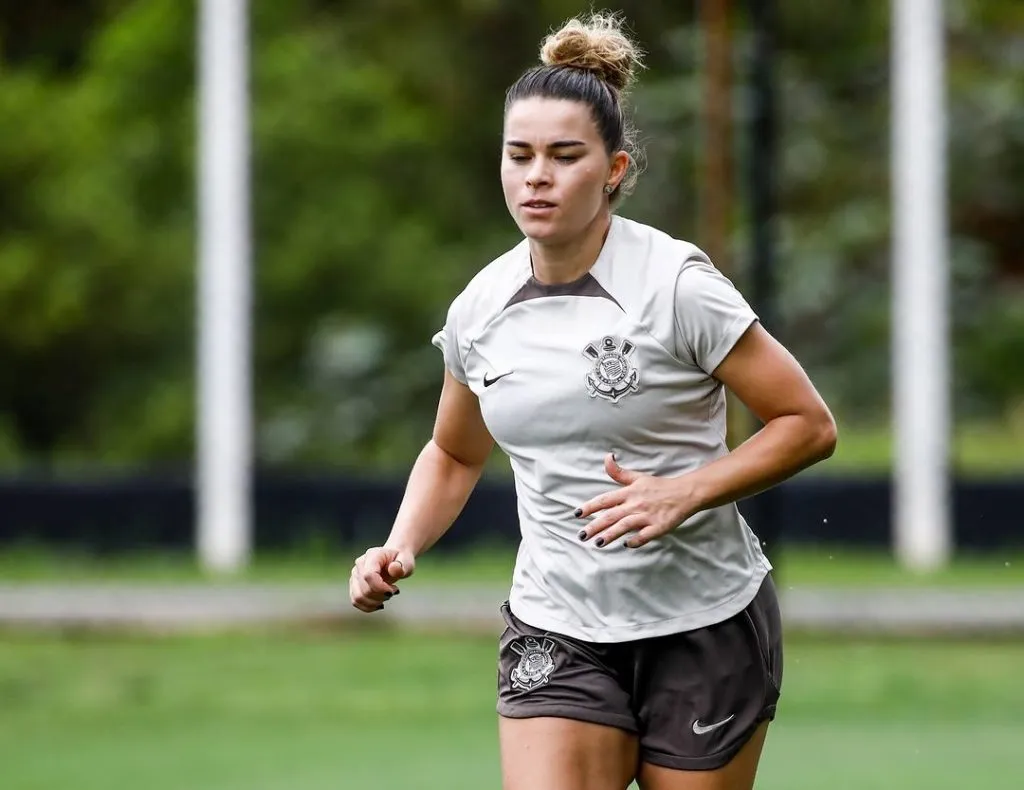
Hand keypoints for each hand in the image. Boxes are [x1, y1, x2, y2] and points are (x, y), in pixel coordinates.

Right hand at [349, 546, 415, 612]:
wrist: (394, 559)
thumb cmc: (401, 560)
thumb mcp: (407, 562)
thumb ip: (402, 566)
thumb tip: (394, 569)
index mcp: (372, 555)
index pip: (368, 575)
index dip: (380, 588)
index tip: (394, 590)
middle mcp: (360, 564)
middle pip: (364, 589)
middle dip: (381, 596)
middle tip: (394, 591)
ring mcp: (355, 574)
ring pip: (358, 597)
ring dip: (375, 602)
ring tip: (387, 596)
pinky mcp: (354, 584)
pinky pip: (356, 601)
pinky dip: (369, 606)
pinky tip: (380, 603)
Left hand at [575, 454, 694, 548]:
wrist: (684, 493)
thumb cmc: (658, 486)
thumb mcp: (637, 477)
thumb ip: (618, 472)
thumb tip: (607, 457)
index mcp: (629, 492)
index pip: (605, 500)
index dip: (590, 507)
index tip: (576, 514)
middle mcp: (636, 504)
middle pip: (611, 516)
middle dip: (595, 526)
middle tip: (581, 536)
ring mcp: (647, 516)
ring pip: (625, 525)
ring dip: (611, 534)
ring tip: (598, 543)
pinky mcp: (659, 526)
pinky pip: (645, 535)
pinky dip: (635, 540)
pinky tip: (626, 545)